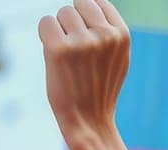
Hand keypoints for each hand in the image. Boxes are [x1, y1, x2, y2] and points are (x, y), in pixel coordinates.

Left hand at [39, 0, 129, 140]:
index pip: (98, 2)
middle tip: (76, 48)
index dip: (88, 16)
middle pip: (79, 4)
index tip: (86, 34)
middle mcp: (105, 36)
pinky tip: (54, 53)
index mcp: (122, 35)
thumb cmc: (100, 89)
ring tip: (67, 54)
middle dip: (74, 21)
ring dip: (60, 29)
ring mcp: (82, 42)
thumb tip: (94, 3)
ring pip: (62, 13)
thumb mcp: (117, 58)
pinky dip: (45, 35)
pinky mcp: (60, 49)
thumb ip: (110, 32)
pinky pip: (46, 22)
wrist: (88, 120)